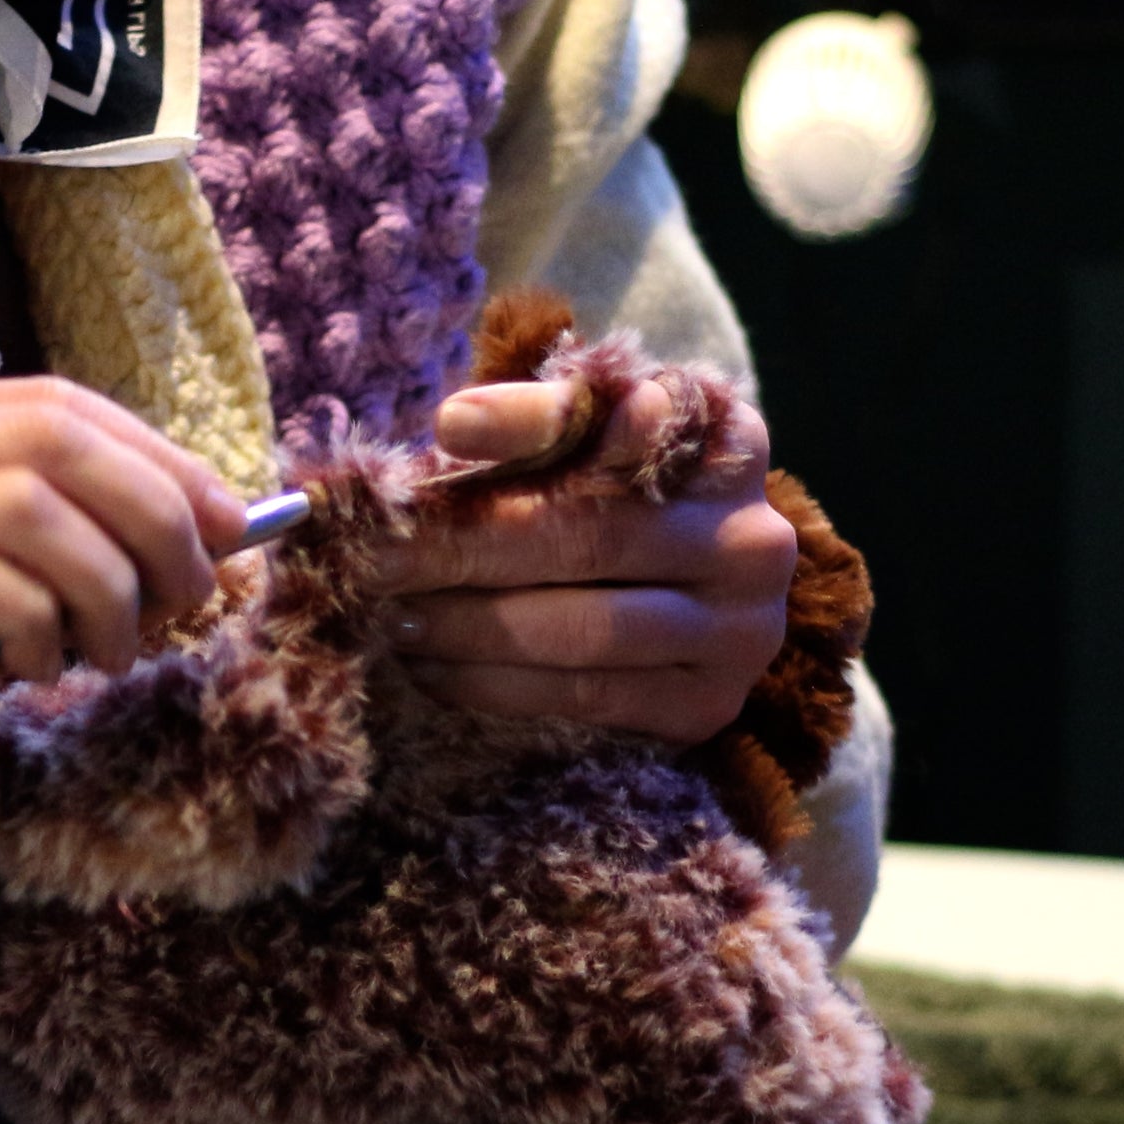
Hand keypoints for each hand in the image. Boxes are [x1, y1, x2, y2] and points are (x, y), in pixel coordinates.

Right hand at [0, 379, 245, 881]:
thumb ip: (60, 560)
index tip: (237, 526)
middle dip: (157, 513)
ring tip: (116, 649)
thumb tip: (200, 545)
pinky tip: (37, 666)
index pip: (61, 405)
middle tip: (194, 593)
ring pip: (26, 501)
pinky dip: (36, 622)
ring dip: (106, 580)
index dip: (164, 460)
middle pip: (56, 435)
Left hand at [379, 372, 795, 741]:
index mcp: (732, 442)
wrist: (690, 596)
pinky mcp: (706, 706)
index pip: (624, 426)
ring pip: (581, 631)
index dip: (532, 423)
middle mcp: (753, 539)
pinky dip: (494, 683)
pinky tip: (431, 666)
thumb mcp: (592, 435)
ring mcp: (740, 633)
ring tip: (389, 613)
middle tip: (371, 552)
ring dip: (467, 627)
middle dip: (462, 546)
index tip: (443, 426)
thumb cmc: (617, 498)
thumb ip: (537, 416)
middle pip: (588, 538)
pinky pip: (583, 697)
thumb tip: (453, 426)